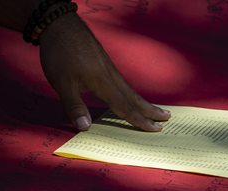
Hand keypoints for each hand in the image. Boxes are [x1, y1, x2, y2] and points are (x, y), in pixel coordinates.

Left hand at [38, 13, 170, 131]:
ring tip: (155, 109)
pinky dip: (131, 94)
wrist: (60, 23)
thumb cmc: (60, 51)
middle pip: (134, 97)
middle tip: (168, 118)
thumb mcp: (62, 82)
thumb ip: (74, 105)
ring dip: (143, 102)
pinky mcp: (103, 63)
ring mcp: (109, 68)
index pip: (126, 106)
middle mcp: (111, 75)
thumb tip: (85, 127)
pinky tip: (129, 95)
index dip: (140, 120)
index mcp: (104, 82)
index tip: (156, 129)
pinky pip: (122, 83)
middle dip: (151, 110)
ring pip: (129, 90)